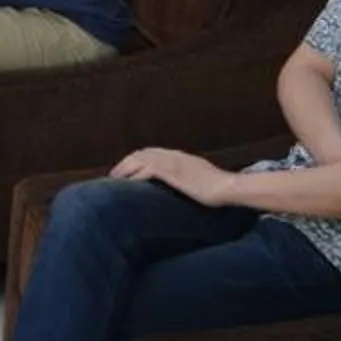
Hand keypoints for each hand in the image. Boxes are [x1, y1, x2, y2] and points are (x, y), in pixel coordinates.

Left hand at [109, 146, 234, 206]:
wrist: (226, 188)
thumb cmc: (217, 187)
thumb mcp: (200, 177)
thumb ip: (188, 176)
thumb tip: (183, 183)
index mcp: (179, 156)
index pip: (151, 152)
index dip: (136, 159)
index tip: (126, 169)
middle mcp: (174, 156)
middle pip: (142, 153)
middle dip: (126, 162)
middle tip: (114, 174)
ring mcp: (172, 163)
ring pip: (140, 160)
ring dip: (125, 169)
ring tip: (115, 179)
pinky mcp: (172, 173)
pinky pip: (147, 171)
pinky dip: (135, 176)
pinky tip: (127, 184)